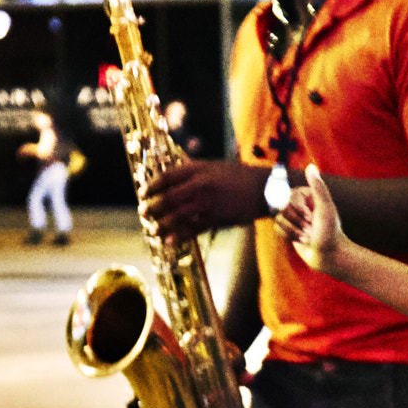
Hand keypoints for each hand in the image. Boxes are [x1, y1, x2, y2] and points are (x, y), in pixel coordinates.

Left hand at [141, 161, 270, 241]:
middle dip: (152, 208)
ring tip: (153, 230)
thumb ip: (193, 171)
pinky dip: (179, 236)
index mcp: (198, 169)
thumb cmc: (239, 177)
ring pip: (176, 216)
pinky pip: (192, 229)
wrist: (264, 189)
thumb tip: (173, 175)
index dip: (151, 186)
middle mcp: (200, 185)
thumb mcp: (214, 166)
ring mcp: (208, 203)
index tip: (142, 193)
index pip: (166, 177)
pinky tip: (169, 241)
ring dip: (161, 225)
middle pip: (167, 198)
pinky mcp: (216, 219)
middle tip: (143, 213)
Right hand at [276, 163, 342, 270]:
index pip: (289, 195)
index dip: (298, 209)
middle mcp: (300, 203)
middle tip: (310, 229)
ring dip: (293, 230)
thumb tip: (311, 166)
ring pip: (278, 218)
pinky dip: (289, 236)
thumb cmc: (330, 232)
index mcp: (308, 195)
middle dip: (296, 221)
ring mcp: (294, 216)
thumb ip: (318, 186)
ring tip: (307, 237)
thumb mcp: (325, 207)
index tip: (311, 218)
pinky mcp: (289, 228)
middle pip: (281, 206)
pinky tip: (301, 241)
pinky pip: (278, 229)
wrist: (329, 256)